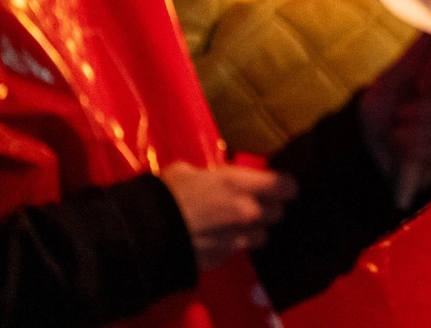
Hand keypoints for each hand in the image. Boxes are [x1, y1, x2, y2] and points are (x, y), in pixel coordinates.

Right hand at [161, 162, 296, 270]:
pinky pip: (237, 250)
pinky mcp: (224, 258)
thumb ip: (211, 175)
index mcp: (241, 185)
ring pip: (262, 235)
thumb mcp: (188, 171)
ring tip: (234, 226)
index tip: (278, 187)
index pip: (285, 186)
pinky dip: (231, 246)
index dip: (284, 187)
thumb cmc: (165, 194)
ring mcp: (238, 239)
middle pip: (277, 213)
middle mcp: (248, 213)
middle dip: (268, 209)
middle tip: (251, 205)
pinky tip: (214, 241)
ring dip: (253, 230)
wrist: (145, 234)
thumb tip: (210, 178)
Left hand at [360, 34, 430, 198]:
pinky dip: (421, 150)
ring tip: (397, 134)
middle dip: (426, 106)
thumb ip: (416, 55)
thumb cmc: (378, 112)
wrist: (364, 151)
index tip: (423, 81)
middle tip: (401, 112)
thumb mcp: (391, 81)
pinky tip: (407, 152)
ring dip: (417, 131)